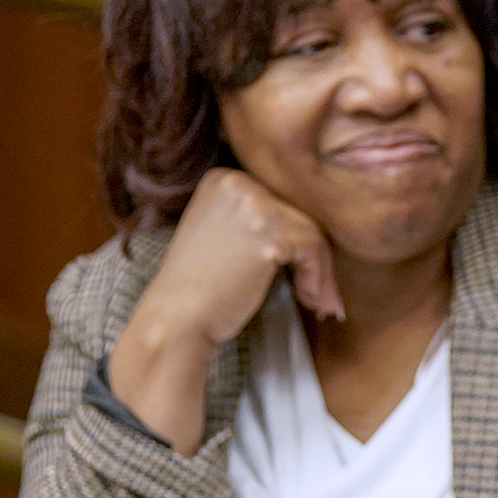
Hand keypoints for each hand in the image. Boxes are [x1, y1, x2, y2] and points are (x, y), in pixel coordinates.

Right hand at [108, 169, 341, 453]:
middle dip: (314, 257)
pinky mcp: (267, 233)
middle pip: (301, 214)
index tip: (302, 272)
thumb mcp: (228, 236)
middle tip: (317, 293)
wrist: (176, 318)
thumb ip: (261, 222)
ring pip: (312, 232)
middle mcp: (237, 182)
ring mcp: (252, 204)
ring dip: (321, 273)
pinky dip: (318, 278)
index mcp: (223, 179)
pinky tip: (307, 300)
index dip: (298, 240)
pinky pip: (313, 249)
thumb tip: (317, 230)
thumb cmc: (202, 287)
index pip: (282, 202)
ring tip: (316, 302)